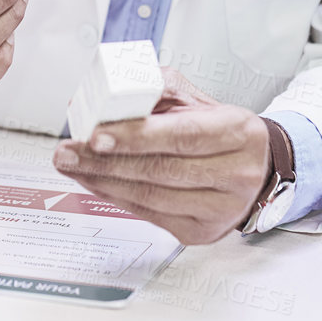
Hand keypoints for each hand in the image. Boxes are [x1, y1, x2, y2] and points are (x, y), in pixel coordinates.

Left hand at [53, 93, 273, 245]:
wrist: (253, 166)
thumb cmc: (219, 129)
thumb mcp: (193, 97)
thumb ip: (152, 89)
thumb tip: (102, 99)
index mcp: (239, 132)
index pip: (181, 135)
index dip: (135, 136)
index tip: (96, 133)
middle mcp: (237, 173)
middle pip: (161, 169)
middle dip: (105, 160)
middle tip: (69, 150)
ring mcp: (221, 208)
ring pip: (151, 196)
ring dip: (102, 180)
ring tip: (73, 164)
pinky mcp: (201, 231)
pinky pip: (150, 214)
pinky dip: (115, 196)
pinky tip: (95, 181)